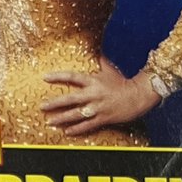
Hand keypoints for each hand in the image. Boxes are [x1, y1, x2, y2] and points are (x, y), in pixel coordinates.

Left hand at [41, 58, 155, 138]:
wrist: (139, 96)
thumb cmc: (123, 82)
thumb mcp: (110, 70)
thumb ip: (100, 61)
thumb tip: (97, 50)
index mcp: (93, 81)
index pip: (72, 77)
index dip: (58, 77)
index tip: (45, 78)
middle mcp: (94, 94)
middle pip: (70, 99)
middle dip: (55, 103)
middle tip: (42, 106)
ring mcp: (98, 107)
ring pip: (77, 114)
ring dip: (62, 118)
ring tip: (50, 122)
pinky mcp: (104, 118)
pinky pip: (88, 125)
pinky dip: (77, 129)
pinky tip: (67, 132)